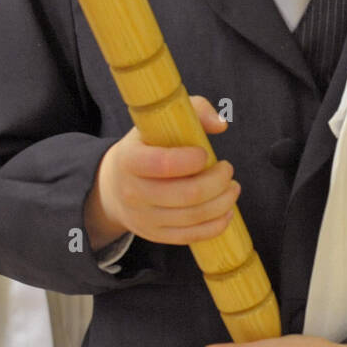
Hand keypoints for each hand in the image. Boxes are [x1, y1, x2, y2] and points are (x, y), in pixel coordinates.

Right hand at [85, 95, 236, 249]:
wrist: (113, 185)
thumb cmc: (145, 145)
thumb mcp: (157, 121)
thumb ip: (193, 110)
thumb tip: (220, 125)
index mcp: (129, 159)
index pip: (162, 164)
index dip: (190, 160)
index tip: (205, 153)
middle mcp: (133, 192)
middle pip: (186, 194)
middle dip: (217, 182)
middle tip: (228, 169)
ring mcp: (143, 218)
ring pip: (192, 217)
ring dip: (222, 202)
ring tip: (233, 188)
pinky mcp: (155, 234)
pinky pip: (190, 236)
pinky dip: (215, 226)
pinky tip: (227, 211)